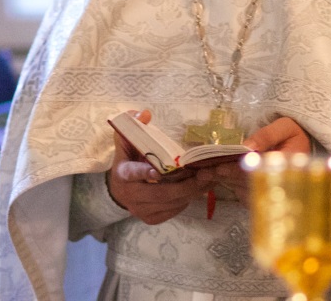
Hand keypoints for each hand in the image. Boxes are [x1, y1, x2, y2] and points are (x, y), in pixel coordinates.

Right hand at [107, 109, 215, 224]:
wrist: (121, 188)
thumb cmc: (129, 159)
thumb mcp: (127, 141)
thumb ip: (134, 126)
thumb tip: (144, 113)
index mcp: (123, 173)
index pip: (132, 174)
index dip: (144, 173)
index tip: (158, 171)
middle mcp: (130, 195)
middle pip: (159, 193)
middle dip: (184, 184)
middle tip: (204, 173)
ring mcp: (140, 210)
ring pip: (170, 203)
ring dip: (191, 192)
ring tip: (210, 179)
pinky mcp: (151, 219)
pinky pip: (173, 211)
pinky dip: (188, 199)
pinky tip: (201, 188)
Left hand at [195, 116, 310, 205]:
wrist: (302, 146)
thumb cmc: (294, 134)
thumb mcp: (285, 127)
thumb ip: (268, 135)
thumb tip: (247, 147)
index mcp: (285, 166)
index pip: (257, 171)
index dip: (237, 170)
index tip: (220, 166)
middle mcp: (277, 183)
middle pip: (247, 182)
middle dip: (225, 176)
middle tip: (204, 172)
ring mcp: (271, 190)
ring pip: (243, 189)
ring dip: (224, 182)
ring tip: (204, 174)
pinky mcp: (264, 193)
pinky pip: (244, 193)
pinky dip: (230, 185)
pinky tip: (216, 178)